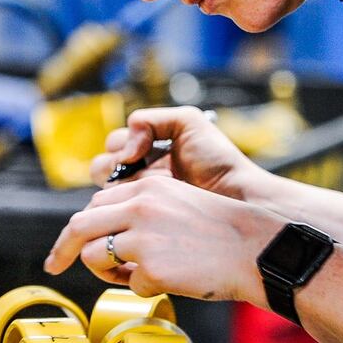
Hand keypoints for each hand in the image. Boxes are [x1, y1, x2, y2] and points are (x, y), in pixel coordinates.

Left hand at [45, 173, 287, 303]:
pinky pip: (129, 284)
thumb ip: (142, 214)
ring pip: (93, 255)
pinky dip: (144, 287)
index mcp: (147, 188)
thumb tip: (105, 239)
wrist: (256, 249)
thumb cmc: (222, 234)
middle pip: (80, 225)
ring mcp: (142, 237)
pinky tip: (171, 281)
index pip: (97, 205)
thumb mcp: (177, 205)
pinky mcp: (150, 267)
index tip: (70, 244)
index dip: (83, 226)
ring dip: (103, 270)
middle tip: (53, 265)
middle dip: (63, 247)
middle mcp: (139, 207)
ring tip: (132, 275)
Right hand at [89, 106, 264, 198]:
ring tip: (157, 188)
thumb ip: (150, 120)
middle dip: (118, 168)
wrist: (240, 196)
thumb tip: (127, 149)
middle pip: (103, 169)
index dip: (122, 147)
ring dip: (126, 188)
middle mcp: (139, 174)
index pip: (113, 145)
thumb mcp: (188, 123)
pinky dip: (132, 207)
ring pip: (108, 192)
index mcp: (145, 150)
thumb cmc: (218, 161)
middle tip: (145, 172)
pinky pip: (121, 214)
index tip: (141, 152)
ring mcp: (140, 200)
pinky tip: (157, 204)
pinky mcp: (143, 223)